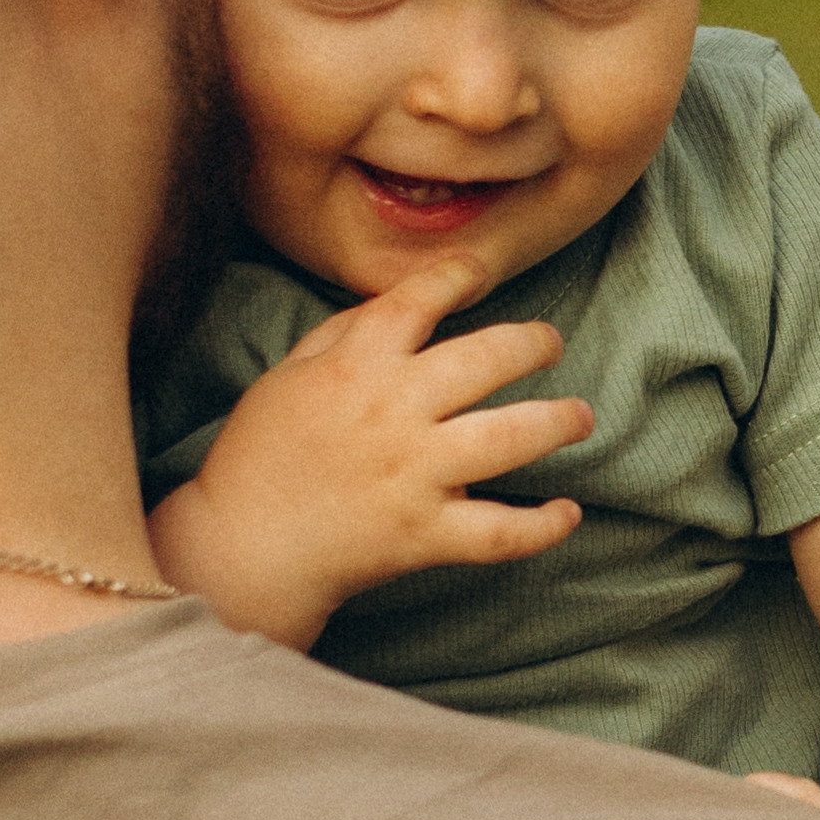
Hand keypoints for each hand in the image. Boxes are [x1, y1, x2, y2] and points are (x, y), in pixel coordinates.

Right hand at [151, 252, 593, 647]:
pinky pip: (501, 533)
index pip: (419, 298)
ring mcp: (414, 474)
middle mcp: (393, 412)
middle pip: (488, 360)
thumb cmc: (260, 457)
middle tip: (549, 344)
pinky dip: (542, 526)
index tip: (483, 271)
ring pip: (511, 438)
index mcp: (356, 365)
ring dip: (558, 422)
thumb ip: (344, 333)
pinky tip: (567, 513)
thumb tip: (398, 302)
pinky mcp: (424, 534)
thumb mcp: (288, 375)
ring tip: (580, 417)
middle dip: (533, 344)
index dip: (460, 274)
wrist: (239, 548)